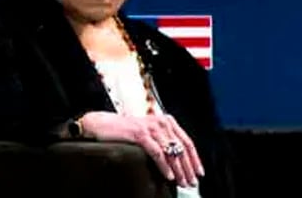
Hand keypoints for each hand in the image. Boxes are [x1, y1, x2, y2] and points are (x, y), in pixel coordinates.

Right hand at [79, 111, 204, 187]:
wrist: (102, 124)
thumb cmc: (124, 131)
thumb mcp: (148, 133)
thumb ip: (162, 141)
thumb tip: (178, 161)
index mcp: (165, 120)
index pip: (186, 141)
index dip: (195, 158)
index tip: (199, 172)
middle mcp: (160, 121)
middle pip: (182, 147)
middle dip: (188, 167)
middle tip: (191, 182)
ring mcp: (150, 127)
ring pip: (171, 152)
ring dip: (179, 169)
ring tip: (182, 182)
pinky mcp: (141, 134)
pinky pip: (157, 153)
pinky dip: (165, 166)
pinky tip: (169, 175)